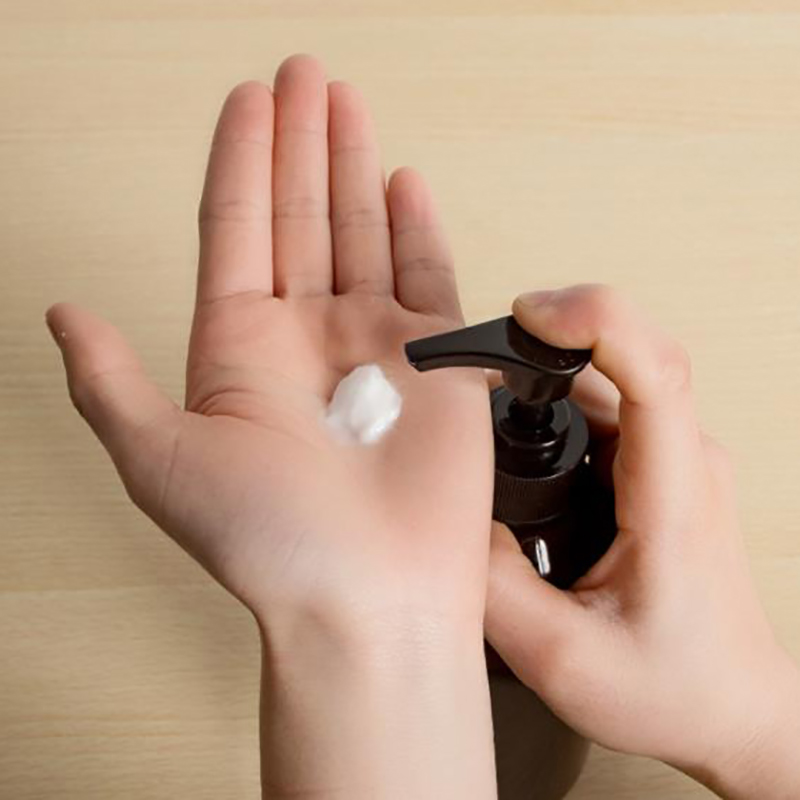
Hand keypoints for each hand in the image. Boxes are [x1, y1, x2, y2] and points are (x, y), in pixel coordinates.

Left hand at [47, 56, 497, 799]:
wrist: (368, 597)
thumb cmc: (273, 543)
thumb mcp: (162, 459)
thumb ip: (110, 383)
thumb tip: (63, 315)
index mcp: (239, 354)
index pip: (236, 233)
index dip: (241, 161)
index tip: (250, 99)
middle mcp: (305, 343)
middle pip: (298, 218)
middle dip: (300, 142)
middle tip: (304, 75)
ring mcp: (375, 347)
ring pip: (360, 234)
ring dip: (352, 165)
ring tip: (346, 104)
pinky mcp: (438, 364)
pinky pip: (428, 278)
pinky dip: (418, 228)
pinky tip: (404, 182)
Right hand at [484, 284, 799, 798]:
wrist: (732, 707)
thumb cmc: (676, 688)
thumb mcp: (565, 660)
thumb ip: (495, 588)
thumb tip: (449, 516)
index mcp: (672, 494)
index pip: (654, 371)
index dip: (595, 321)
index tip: (533, 314)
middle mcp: (680, 460)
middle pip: (623, 354)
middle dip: (547, 335)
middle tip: (475, 355)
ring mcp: (671, 460)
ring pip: (609, 377)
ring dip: (547, 365)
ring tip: (481, 387)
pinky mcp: (654, 467)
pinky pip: (606, 405)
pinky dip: (555, 394)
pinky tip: (516, 418)